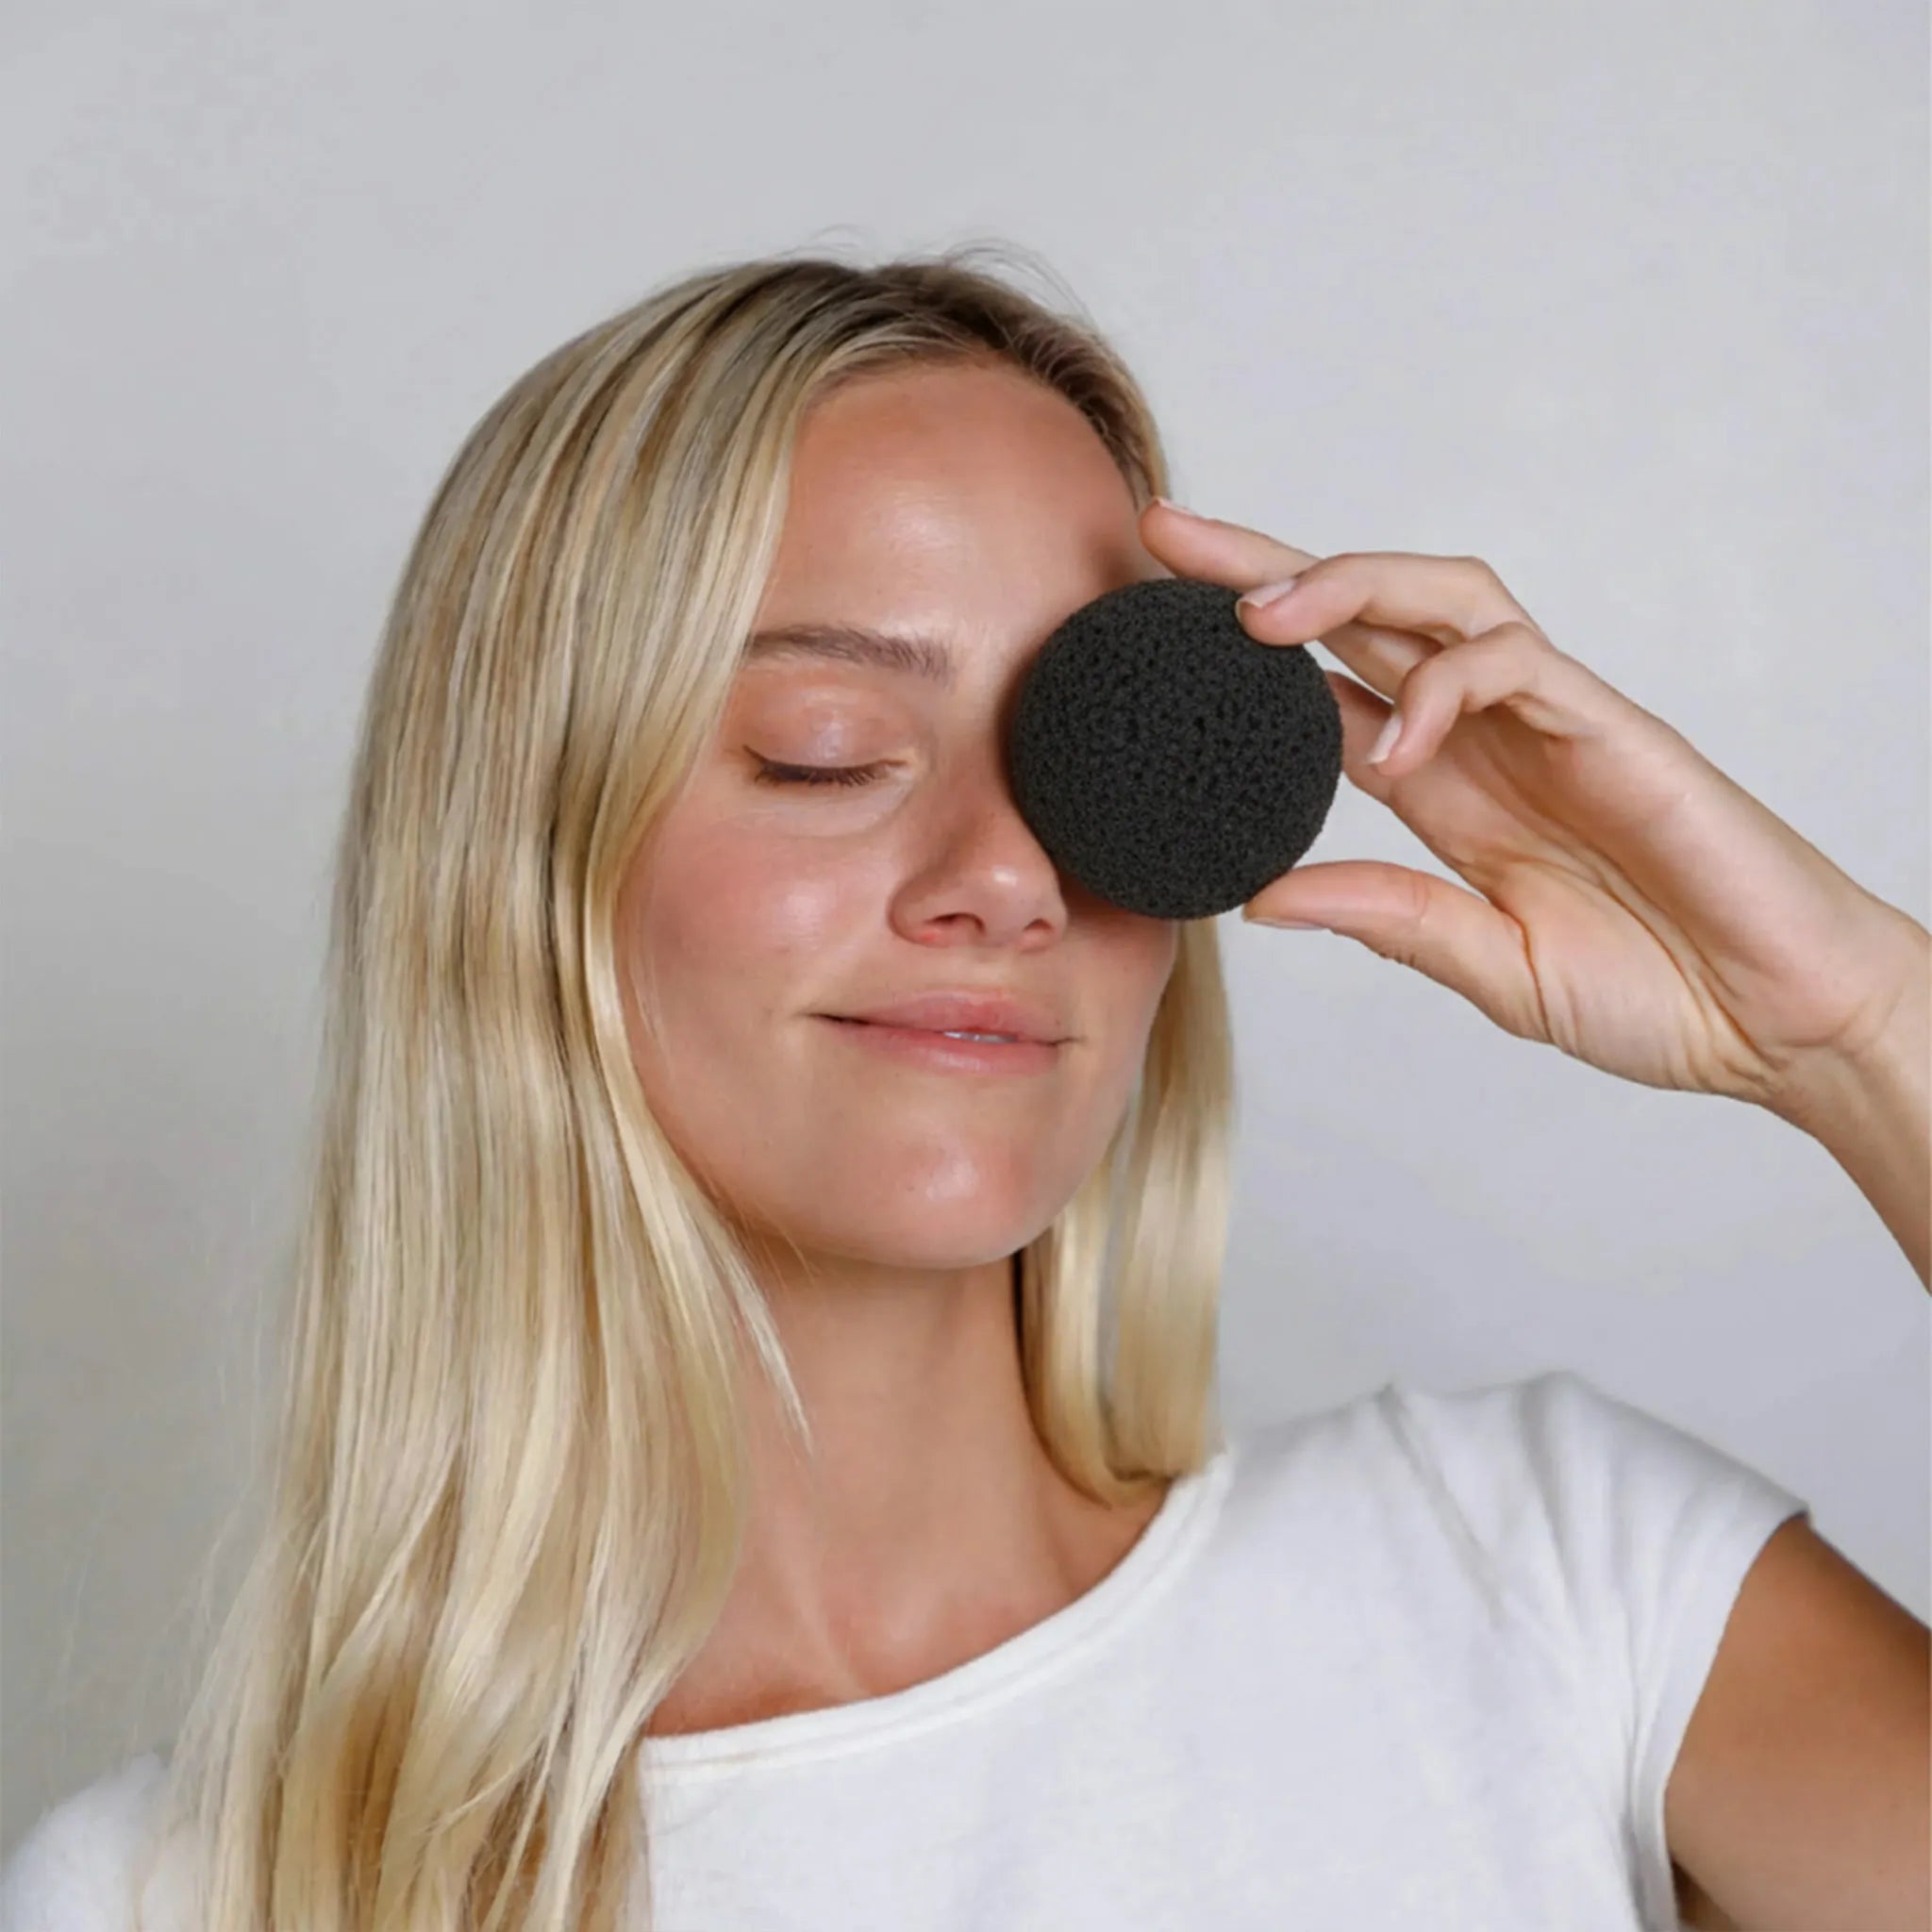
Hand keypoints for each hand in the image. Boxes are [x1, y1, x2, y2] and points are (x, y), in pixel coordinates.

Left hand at [1139, 500, 1927, 1116]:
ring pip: (1441, 599)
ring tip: (1260, 620)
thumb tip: (1259, 898)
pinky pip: (1519, 664)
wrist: (1776, 1020)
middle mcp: (1483, 737)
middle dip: (1262, 567)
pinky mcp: (1614, 727)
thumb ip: (1388, 919)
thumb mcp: (1487, 966)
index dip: (1237, 650)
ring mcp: (1549, 721)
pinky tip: (1400, 744)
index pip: (1321, 690)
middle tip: (1164, 536)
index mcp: (1442, 789)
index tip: (1148, 625)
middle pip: (1362, 613)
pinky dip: (1450, 684)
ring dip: (1346, 589)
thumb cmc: (1652, 992)